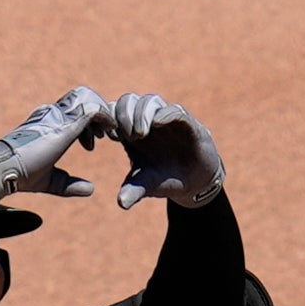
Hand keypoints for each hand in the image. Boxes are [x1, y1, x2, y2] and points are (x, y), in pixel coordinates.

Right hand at [0, 86, 110, 198]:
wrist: (5, 170)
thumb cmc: (21, 174)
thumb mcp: (51, 181)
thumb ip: (70, 184)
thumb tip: (91, 189)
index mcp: (49, 123)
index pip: (73, 109)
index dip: (88, 123)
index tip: (92, 145)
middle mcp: (53, 113)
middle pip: (82, 97)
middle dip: (97, 113)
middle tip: (105, 136)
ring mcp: (58, 116)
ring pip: (88, 98)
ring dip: (102, 113)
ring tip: (107, 134)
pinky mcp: (64, 125)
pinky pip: (91, 110)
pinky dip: (104, 117)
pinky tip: (109, 131)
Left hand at [108, 92, 224, 208]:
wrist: (195, 182)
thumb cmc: (165, 179)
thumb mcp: (146, 186)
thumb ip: (132, 190)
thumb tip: (122, 203)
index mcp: (130, 133)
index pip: (114, 113)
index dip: (109, 119)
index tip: (108, 136)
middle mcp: (147, 121)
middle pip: (128, 101)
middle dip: (123, 114)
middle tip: (125, 135)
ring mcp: (166, 120)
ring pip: (150, 101)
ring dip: (141, 114)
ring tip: (139, 134)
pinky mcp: (186, 123)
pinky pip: (175, 111)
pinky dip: (165, 114)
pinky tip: (158, 123)